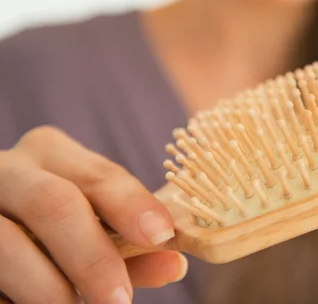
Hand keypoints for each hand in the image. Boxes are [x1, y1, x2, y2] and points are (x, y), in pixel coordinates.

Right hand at [0, 126, 187, 303]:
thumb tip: (175, 264)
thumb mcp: (89, 226)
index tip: (161, 236)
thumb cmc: (50, 229)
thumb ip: (130, 246)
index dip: (133, 206)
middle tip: (118, 300)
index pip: (101, 175)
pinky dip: (13, 299)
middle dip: (92, 257)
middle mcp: (11, 169)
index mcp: (52, 154)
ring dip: (48, 288)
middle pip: (55, 203)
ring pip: (9, 244)